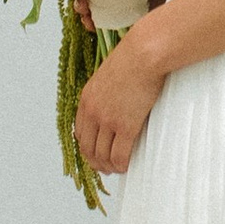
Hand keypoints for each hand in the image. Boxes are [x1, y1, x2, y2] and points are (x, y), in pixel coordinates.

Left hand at [75, 19, 170, 181]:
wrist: (144, 54)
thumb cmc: (134, 57)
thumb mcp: (110, 73)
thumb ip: (107, 89)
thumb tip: (115, 97)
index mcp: (87, 98)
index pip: (80, 132)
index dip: (86, 147)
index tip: (94, 153)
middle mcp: (93, 112)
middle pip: (87, 147)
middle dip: (95, 161)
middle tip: (105, 167)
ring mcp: (108, 120)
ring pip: (101, 154)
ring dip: (108, 166)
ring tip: (116, 169)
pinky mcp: (125, 126)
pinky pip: (119, 154)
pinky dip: (121, 165)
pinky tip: (126, 166)